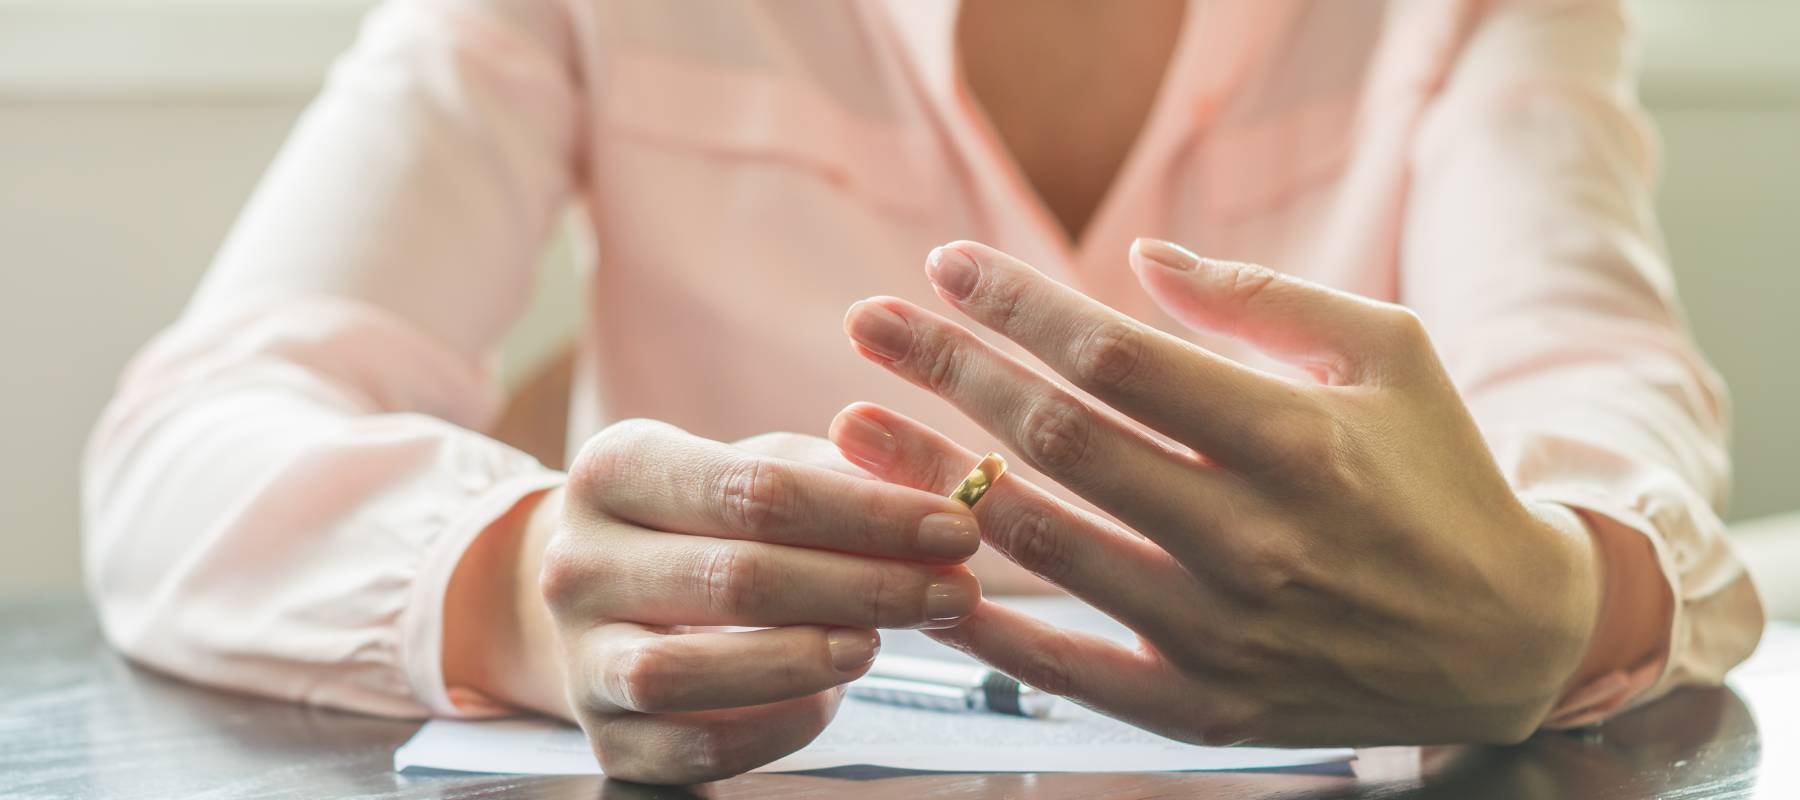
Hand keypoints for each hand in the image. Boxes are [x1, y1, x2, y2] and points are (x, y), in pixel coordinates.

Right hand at [453, 422, 982, 783]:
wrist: (599, 595)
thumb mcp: (753, 468)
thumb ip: (837, 476)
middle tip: (953, 591)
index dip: (868, 514)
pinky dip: (774, 727)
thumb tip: (933, 498)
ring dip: (804, 660)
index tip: (955, 528)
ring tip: (879, 643)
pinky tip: (828, 697)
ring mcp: (580, 655)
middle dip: (864, 587)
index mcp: (614, 467)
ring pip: (686, 674)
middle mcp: (576, 561)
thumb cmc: (700, 522)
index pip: (754, 490)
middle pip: (735, 579)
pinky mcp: (605, 738)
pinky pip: (694, 749)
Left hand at [833, 239, 1604, 746]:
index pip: (1118, 357)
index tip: (947, 266)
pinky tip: (917, 574)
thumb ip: (1261, 300)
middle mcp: (1254, 539)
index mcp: (1297, 438)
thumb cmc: (1440, 474)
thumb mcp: (1388, 354)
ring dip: (931, 480)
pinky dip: (985, 626)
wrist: (1511, 640)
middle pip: (1059, 441)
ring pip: (1043, 548)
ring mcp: (1224, 634)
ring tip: (851, 426)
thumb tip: (1138, 261)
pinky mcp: (1206, 709)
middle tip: (866, 324)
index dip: (1019, 305)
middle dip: (947, 371)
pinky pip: (1068, 670)